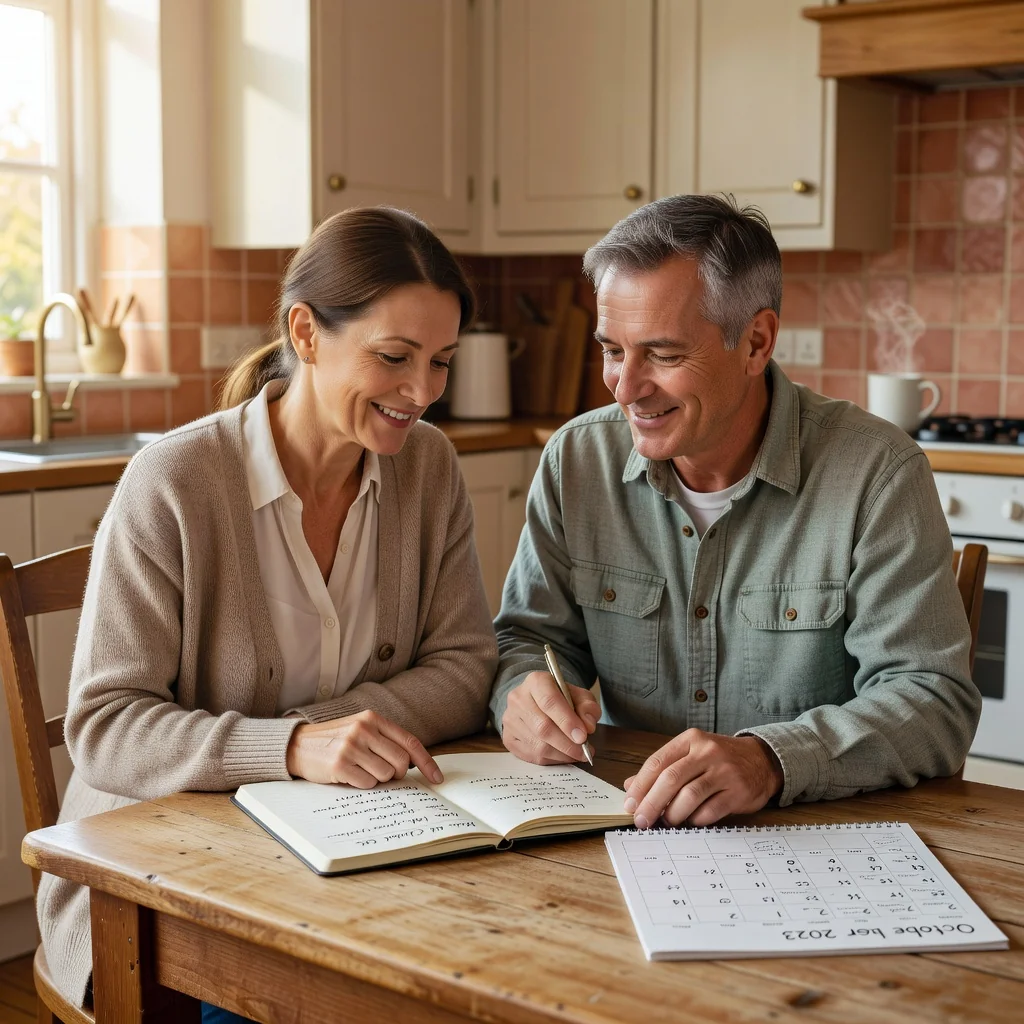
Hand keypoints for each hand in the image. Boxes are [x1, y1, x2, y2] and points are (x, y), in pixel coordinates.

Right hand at [285, 710, 442, 787]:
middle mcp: (364, 729)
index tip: (437, 778)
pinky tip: (349, 775)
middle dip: (397, 774)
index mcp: (373, 719)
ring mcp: (351, 746)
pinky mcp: (340, 764)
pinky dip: (362, 784)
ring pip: (385, 775)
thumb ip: (386, 740)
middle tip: (384, 774)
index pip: (410, 743)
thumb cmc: (335, 740)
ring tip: (360, 770)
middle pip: (401, 762)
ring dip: (377, 779)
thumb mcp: (361, 729)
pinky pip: (367, 784)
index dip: (427, 763)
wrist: (298, 744)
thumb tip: (414, 763)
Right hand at [501, 670, 599, 764]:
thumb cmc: (561, 698)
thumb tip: (588, 726)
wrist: (537, 701)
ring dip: (562, 754)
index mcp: (536, 682)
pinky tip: (563, 755)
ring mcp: (510, 719)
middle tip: (585, 751)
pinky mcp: (508, 738)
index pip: (550, 702)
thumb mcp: (580, 695)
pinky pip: (531, 756)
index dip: (567, 721)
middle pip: (542, 727)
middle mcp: (518, 699)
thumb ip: (588, 707)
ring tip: (577, 754)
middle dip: (567, 744)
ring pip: (537, 745)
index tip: (583, 736)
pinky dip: (552, 760)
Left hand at [623, 730, 782, 827]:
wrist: (762, 760)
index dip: (640, 785)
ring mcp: (724, 771)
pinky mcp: (738, 791)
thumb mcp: (690, 754)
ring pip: (689, 796)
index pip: (657, 762)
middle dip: (651, 803)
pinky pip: (710, 810)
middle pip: (671, 779)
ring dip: (673, 814)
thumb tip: (630, 787)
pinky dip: (696, 820)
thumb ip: (662, 768)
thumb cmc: (719, 759)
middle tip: (641, 821)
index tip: (630, 804)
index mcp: (690, 740)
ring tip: (667, 822)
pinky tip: (691, 821)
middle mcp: (707, 752)